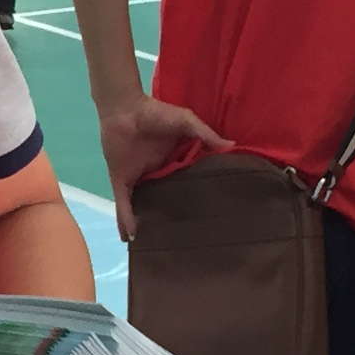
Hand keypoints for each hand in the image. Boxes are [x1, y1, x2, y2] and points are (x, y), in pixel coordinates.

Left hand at [95, 92, 231, 238]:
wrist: (125, 107)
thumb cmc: (155, 112)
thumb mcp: (186, 122)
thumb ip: (205, 135)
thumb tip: (232, 147)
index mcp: (171, 161)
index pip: (183, 184)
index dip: (193, 199)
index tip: (206, 216)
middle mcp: (155, 173)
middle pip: (164, 200)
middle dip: (170, 218)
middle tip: (184, 240)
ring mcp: (138, 178)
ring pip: (143, 206)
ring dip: (147, 223)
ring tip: (155, 247)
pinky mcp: (121, 180)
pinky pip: (124, 204)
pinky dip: (125, 219)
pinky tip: (129, 238)